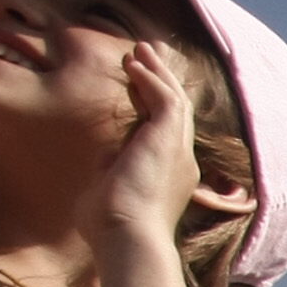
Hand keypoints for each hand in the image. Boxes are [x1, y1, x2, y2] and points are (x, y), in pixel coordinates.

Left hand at [87, 40, 221, 251]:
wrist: (127, 237)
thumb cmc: (111, 226)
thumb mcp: (109, 191)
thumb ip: (111, 170)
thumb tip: (105, 154)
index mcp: (170, 176)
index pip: (166, 132)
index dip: (154, 103)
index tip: (138, 82)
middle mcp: (181, 162)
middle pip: (177, 111)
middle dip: (161, 79)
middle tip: (146, 54)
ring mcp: (179, 151)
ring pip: (175, 100)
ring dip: (157, 72)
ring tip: (140, 50)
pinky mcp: (169, 142)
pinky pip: (166, 100)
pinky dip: (151, 79)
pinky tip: (134, 65)